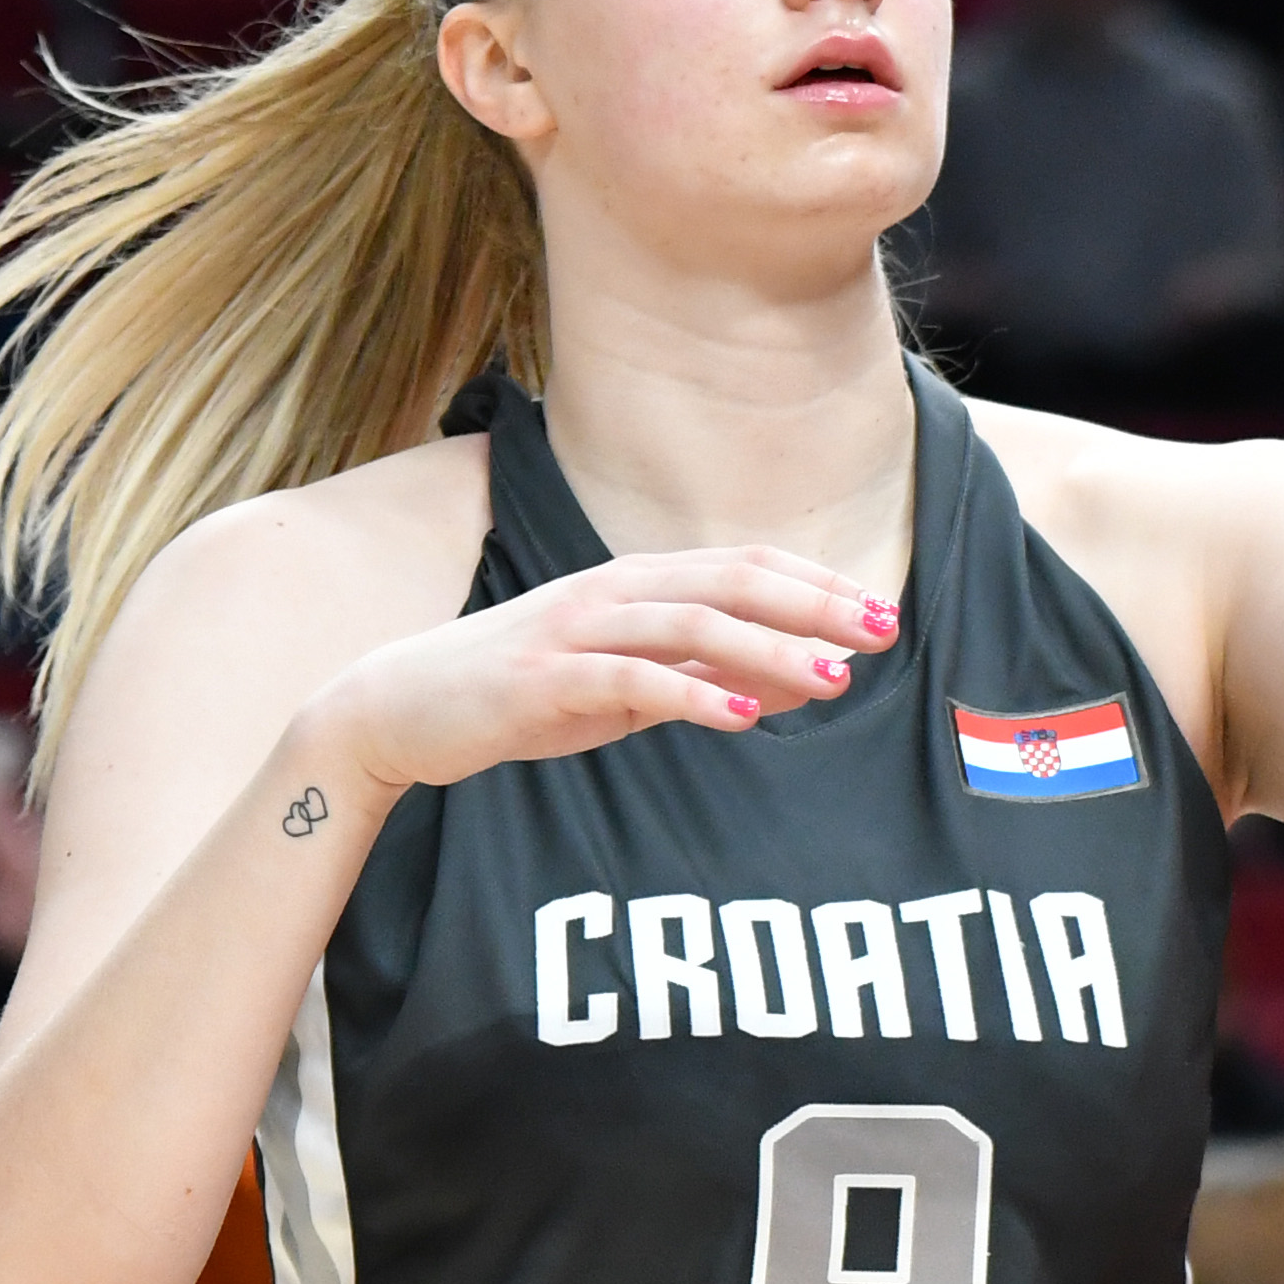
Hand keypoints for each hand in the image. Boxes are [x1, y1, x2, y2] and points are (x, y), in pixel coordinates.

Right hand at [298, 547, 903, 803]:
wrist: (401, 710)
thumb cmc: (524, 692)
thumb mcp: (626, 684)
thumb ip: (702, 675)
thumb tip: (793, 679)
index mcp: (636, 582)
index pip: (744, 566)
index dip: (816, 584)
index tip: (880, 610)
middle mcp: (612, 591)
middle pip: (732, 582)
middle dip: (813, 604)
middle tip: (883, 629)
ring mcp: (577, 630)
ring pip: (692, 626)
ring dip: (770, 651)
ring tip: (834, 679)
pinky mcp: (547, 678)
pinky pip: (634, 681)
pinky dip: (694, 696)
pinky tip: (745, 718)